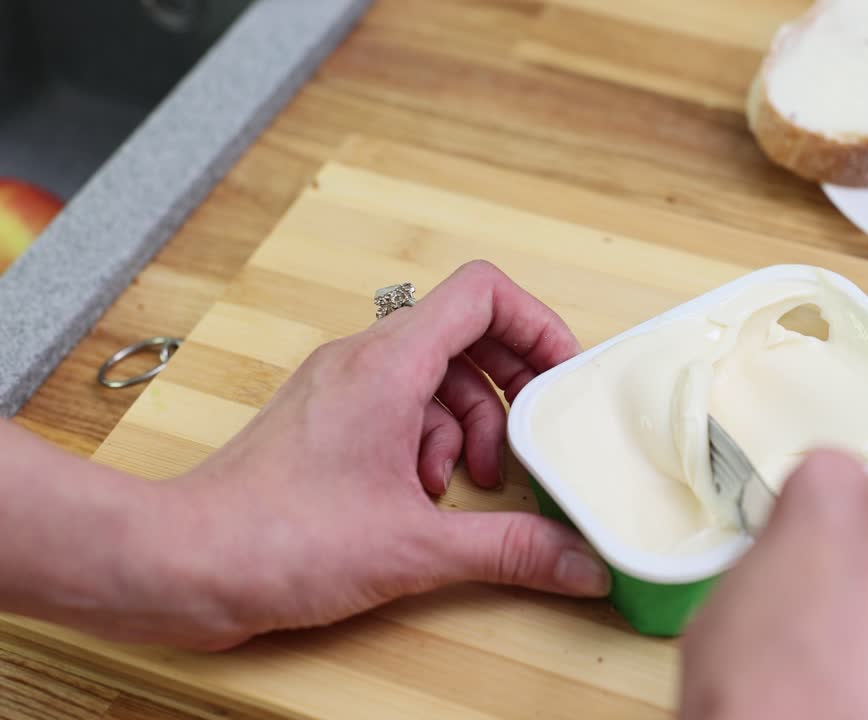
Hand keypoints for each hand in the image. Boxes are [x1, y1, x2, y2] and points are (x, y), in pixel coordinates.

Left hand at [136, 261, 610, 649]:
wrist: (181, 564)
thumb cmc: (275, 539)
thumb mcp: (415, 547)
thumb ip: (510, 549)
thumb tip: (581, 564)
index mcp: (389, 365)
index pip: (482, 293)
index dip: (537, 324)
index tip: (563, 374)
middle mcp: (363, 361)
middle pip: (466, 333)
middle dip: (511, 386)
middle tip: (534, 435)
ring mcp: (341, 388)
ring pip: (435, 374)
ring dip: (471, 422)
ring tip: (477, 480)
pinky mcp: (327, 420)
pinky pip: (400, 405)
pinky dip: (430, 441)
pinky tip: (426, 495)